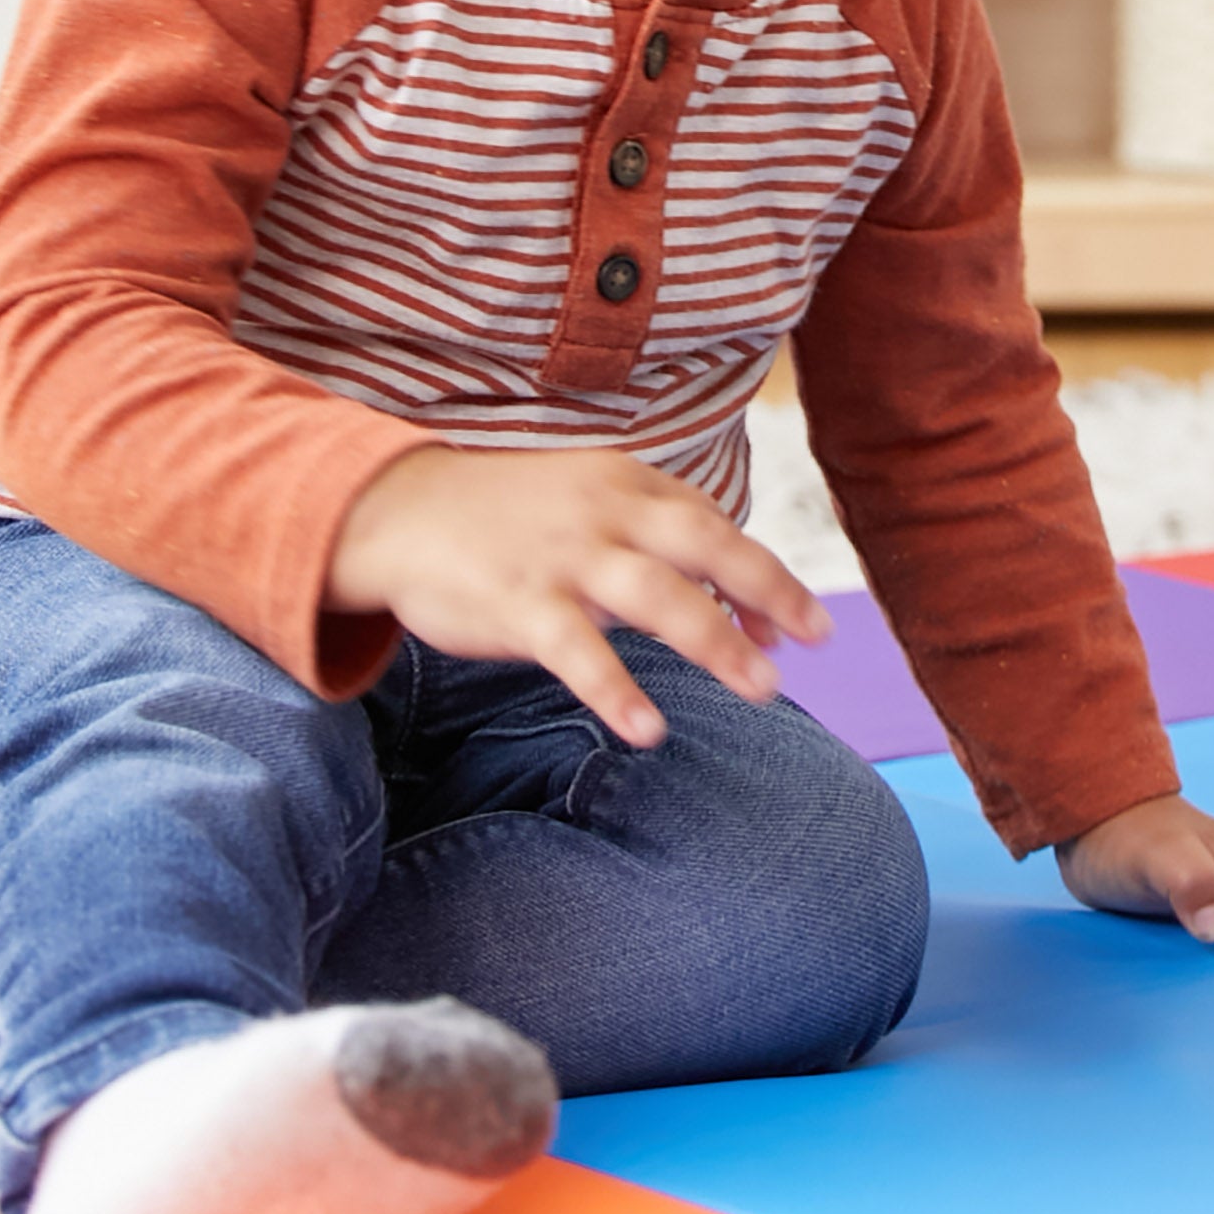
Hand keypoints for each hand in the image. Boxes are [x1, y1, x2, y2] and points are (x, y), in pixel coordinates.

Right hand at [328, 446, 830, 746]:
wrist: (394, 510)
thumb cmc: (506, 518)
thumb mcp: (586, 506)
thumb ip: (653, 546)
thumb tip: (732, 609)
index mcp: (627, 482)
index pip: (714, 526)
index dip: (764, 578)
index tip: (800, 629)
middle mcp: (605, 512)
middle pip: (707, 545)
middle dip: (771, 591)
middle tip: (818, 641)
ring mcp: (563, 557)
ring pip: (658, 597)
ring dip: (715, 643)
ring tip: (764, 691)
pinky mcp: (519, 602)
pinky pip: (579, 652)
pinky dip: (617, 691)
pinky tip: (650, 730)